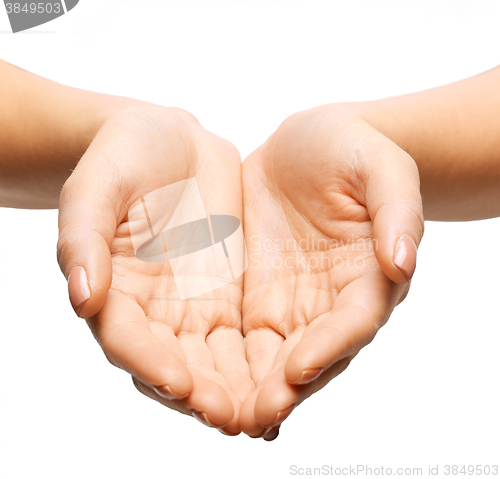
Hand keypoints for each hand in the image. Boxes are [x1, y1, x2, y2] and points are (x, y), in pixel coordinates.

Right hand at [57, 104, 253, 433]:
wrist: (171, 140)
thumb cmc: (124, 156)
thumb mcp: (97, 187)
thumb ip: (84, 238)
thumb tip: (81, 295)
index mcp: (114, 290)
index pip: (127, 341)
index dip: (151, 365)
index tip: (181, 383)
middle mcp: (153, 309)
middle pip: (175, 365)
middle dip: (203, 395)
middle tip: (233, 418)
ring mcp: (193, 304)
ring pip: (214, 361)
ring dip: (237, 390)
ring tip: (266, 412)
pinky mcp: (229, 294)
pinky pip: (246, 336)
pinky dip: (262, 361)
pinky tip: (287, 377)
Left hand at [239, 105, 423, 438]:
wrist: (313, 143)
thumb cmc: (354, 150)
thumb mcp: (381, 169)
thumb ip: (396, 212)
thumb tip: (404, 260)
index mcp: (368, 277)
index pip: (353, 323)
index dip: (329, 347)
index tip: (298, 368)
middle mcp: (332, 300)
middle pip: (312, 354)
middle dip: (285, 388)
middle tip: (253, 416)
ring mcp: (294, 300)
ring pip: (275, 356)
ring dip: (253, 388)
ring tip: (224, 415)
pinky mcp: (261, 293)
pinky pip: (244, 336)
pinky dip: (229, 363)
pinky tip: (204, 383)